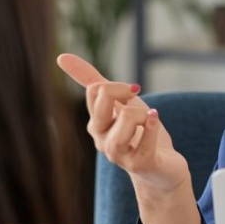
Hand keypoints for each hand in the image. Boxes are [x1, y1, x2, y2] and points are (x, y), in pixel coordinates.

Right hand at [57, 53, 189, 196]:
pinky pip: (144, 142)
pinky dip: (151, 126)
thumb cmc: (138, 132)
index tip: (132, 91)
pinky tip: (155, 117)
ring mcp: (120, 155)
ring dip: (141, 112)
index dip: (117, 85)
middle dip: (123, 93)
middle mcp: (102, 140)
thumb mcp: (119, 102)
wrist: (163, 166)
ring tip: (149, 116)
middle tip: (139, 99)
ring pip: (124, 121)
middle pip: (103, 105)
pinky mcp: (141, 164)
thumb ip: (92, 81)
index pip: (95, 91)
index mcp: (96, 123)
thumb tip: (61, 56)